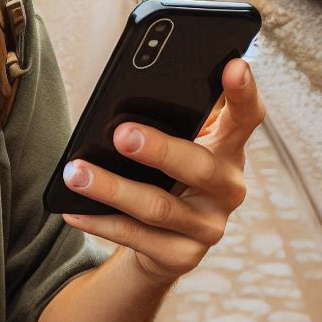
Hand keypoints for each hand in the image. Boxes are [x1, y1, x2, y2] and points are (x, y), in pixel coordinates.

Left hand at [60, 57, 265, 284]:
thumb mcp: (177, 138)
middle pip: (200, 167)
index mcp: (230, 146)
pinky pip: (136, 239)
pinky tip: (74, 208)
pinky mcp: (183, 256)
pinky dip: (101, 222)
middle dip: (159, 150)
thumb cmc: (167, 169)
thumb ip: (171, 112)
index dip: (245, 92)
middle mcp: (229, 188)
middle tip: (121, 134)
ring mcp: (209, 226)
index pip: (247, 115)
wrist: (164, 238)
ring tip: (76, 172)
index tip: (234, 65)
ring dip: (112, 188)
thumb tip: (129, 86)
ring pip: (158, 207)